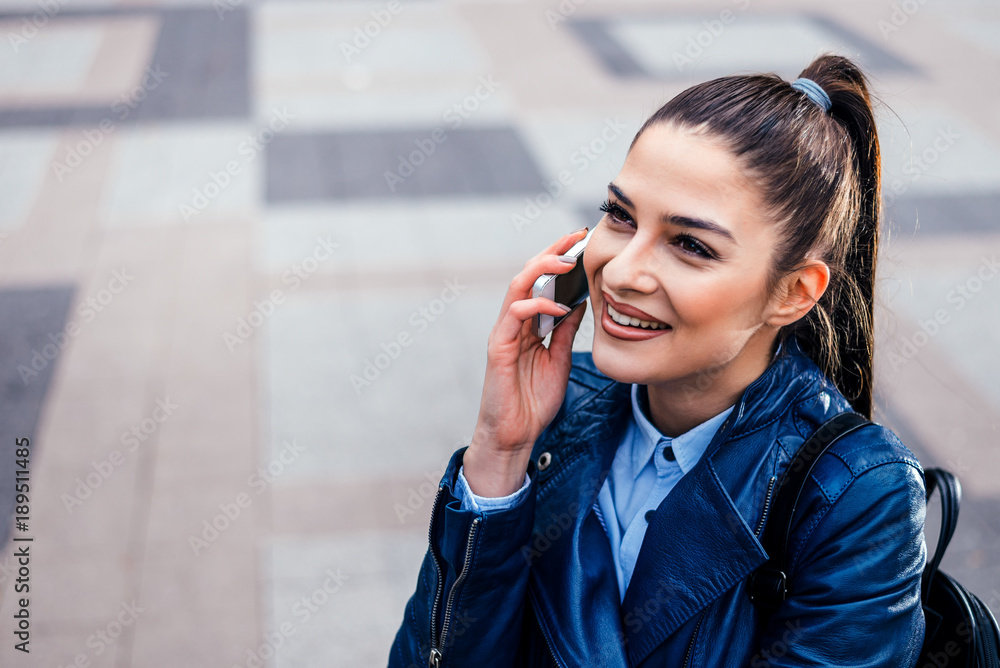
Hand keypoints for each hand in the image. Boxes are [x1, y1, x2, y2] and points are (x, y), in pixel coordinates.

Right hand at [463, 228, 589, 496]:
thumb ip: (566, 331)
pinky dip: (536, 307)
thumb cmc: (533, 400)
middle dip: (551, 253)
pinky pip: (514, 317)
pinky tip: (557, 307)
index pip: (542, 283)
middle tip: (575, 237)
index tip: (582, 241)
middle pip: (528, 276)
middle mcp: (513, 323)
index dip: (559, 259)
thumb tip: (582, 302)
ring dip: (542, 270)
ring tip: (567, 262)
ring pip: (518, 288)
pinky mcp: (498, 348)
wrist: (515, 435)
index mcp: (528, 325)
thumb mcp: (560, 359)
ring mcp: (504, 333)